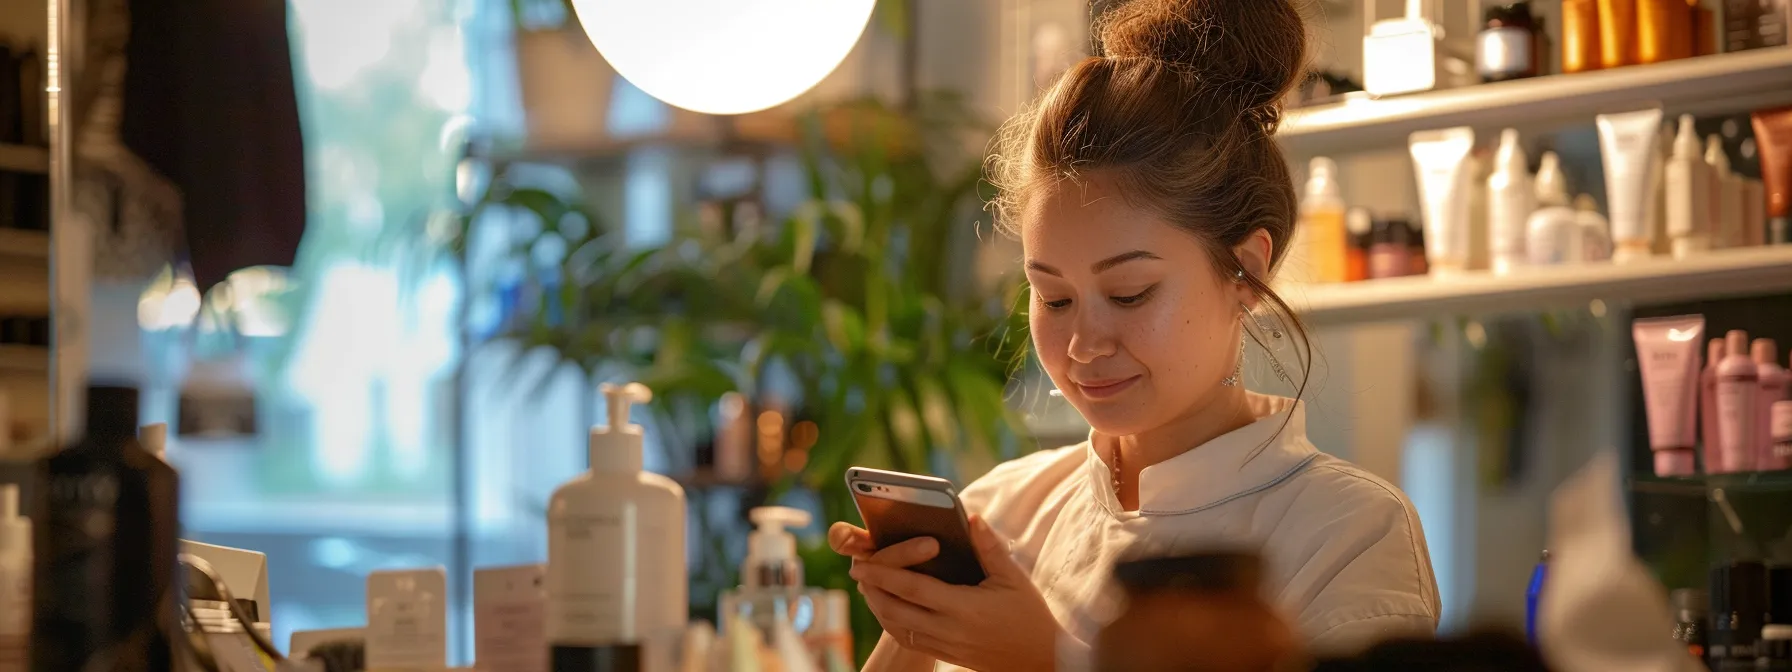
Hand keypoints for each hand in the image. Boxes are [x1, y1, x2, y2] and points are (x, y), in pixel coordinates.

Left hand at [837, 516, 1063, 671]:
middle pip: (896, 610)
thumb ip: (990, 548)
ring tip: (869, 587)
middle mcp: (950, 629)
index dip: (884, 575)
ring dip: (879, 607)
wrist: (1041, 660)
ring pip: (898, 629)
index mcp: (965, 607)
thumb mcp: (1014, 578)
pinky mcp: (946, 655)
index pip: (913, 589)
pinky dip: (893, 624)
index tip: (863, 563)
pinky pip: (909, 642)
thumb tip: (973, 518)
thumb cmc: (1029, 615)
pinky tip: (889, 609)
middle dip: (873, 590)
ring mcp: (946, 646)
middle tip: (858, 570)